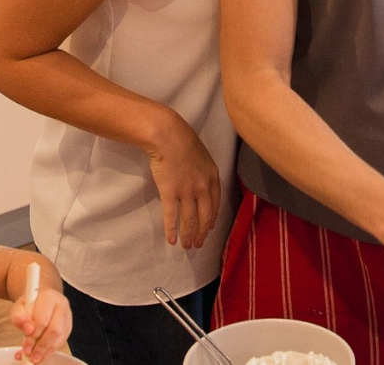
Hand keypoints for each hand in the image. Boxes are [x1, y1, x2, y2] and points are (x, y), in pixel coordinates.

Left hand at [11, 286, 72, 363]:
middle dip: (42, 346)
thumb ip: (19, 317)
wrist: (41, 299)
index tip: (25, 345)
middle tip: (31, 356)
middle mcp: (62, 305)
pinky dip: (50, 351)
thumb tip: (27, 329)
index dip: (34, 335)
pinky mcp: (68, 327)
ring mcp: (67, 316)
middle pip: (55, 330)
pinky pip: (62, 342)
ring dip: (46, 351)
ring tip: (34, 359)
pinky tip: (41, 356)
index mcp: (49, 297)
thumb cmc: (29, 304)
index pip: (43, 319)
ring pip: (60, 338)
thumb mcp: (19, 307)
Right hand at [147, 112, 222, 248]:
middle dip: (202, 232)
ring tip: (186, 246)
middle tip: (198, 244)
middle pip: (205, 216)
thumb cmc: (182, 141)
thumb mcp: (201, 156)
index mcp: (212, 178)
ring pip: (190, 220)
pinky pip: (172, 216)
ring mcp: (187, 191)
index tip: (209, 228)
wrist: (168, 135)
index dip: (212, 219)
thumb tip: (199, 183)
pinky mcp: (170, 193)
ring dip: (188, 235)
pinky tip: (171, 240)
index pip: (215, 204)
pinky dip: (172, 230)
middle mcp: (203, 187)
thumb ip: (203, 172)